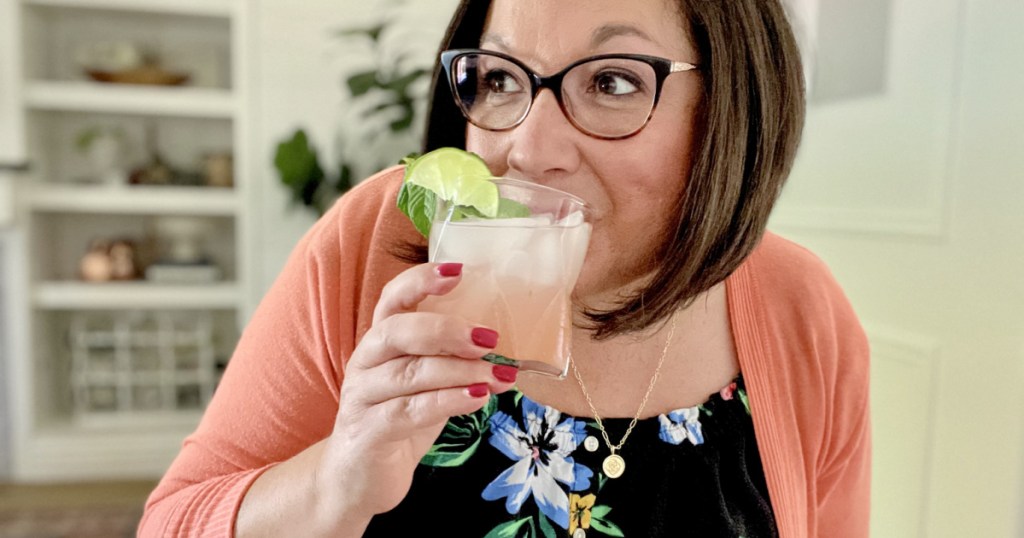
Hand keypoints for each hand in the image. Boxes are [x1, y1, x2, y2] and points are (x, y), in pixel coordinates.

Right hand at [317, 262, 517, 521]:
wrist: (358, 479)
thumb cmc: (399, 420)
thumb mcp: (425, 382)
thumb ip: (450, 359)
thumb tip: (502, 344)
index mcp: (380, 341)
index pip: (393, 298)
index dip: (421, 281)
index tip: (458, 271)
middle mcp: (366, 361)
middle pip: (398, 331)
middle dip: (446, 329)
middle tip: (488, 338)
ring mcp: (362, 396)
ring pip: (410, 373)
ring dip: (459, 371)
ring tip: (498, 375)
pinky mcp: (368, 431)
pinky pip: (408, 411)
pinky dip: (447, 402)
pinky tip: (478, 400)